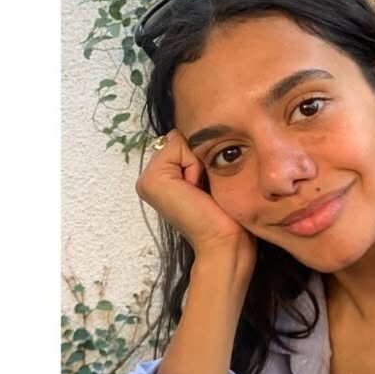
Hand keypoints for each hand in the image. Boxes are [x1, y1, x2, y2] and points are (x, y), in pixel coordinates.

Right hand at [136, 130, 255, 266]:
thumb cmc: (227, 214)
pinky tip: (196, 190)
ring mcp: (147, 179)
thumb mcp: (212, 177)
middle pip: (182, 138)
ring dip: (198, 162)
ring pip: (181, 141)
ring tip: (202, 190)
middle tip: (205, 189)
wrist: (225, 241)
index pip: (184, 140)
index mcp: (163, 176)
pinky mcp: (151, 181)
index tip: (209, 185)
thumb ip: (198, 155)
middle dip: (200, 157)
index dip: (203, 156)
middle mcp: (150, 177)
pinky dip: (195, 165)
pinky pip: (179, 147)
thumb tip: (197, 132)